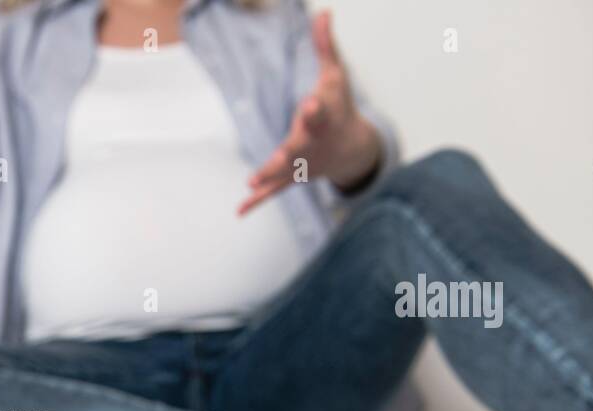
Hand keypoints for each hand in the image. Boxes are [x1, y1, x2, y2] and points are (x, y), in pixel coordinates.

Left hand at [238, 10, 381, 215]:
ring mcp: (302, 163)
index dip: (317, 108)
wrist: (352, 149)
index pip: (321, 112)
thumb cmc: (341, 107)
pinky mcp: (292, 177)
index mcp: (324, 117)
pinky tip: (240, 210)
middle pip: (301, 145)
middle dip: (293, 149)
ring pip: (285, 171)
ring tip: (252, 181)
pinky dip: (258, 200)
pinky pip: (273, 190)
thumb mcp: (336, 76)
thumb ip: (326, 47)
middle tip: (283, 154)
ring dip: (270, 176)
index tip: (312, 103)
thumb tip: (324, 13)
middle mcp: (313, 143)